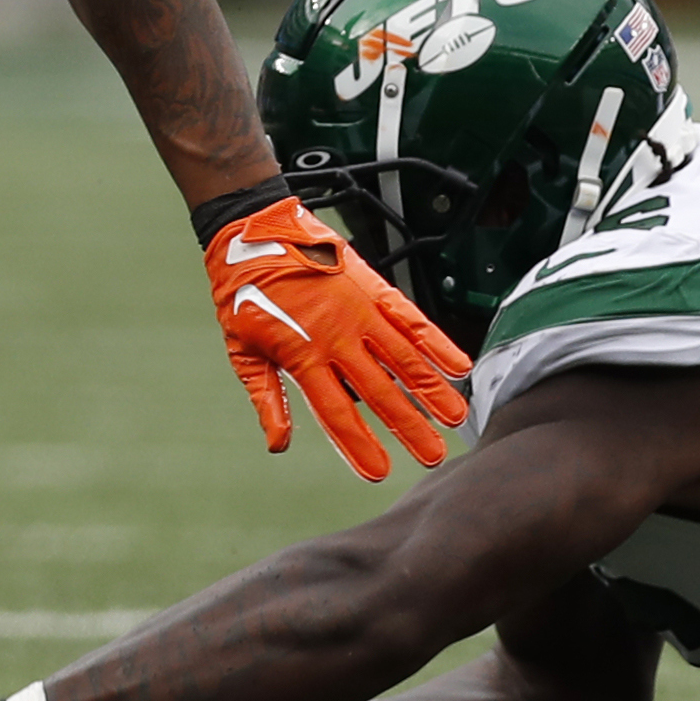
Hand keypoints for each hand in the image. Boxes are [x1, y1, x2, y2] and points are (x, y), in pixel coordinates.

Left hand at [204, 198, 468, 481]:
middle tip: (433, 456)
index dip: (359, 446)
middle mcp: (337, 337)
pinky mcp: (373, 288)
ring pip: (404, 358)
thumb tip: (279, 444)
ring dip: (433, 390)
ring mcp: (359, 311)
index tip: (379, 472)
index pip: (336, 412)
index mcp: (303, 357)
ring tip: (457, 417)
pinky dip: (436, 342)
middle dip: (409, 427)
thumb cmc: (242, 289)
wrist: (253, 228)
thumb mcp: (241, 349)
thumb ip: (267, 397)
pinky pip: (411, 319)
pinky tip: (458, 364)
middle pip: (380, 392)